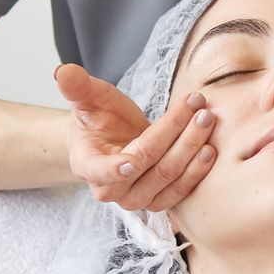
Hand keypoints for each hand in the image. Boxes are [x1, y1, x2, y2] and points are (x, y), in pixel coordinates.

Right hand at [54, 64, 217, 210]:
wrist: (112, 141)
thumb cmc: (99, 119)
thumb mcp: (88, 99)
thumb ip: (77, 87)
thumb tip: (62, 72)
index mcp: (87, 164)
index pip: (102, 170)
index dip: (116, 168)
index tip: (133, 159)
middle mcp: (111, 189)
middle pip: (148, 165)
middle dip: (176, 134)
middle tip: (198, 107)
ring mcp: (136, 199)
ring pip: (168, 177)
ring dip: (191, 149)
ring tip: (207, 119)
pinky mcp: (158, 201)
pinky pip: (180, 192)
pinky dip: (197, 171)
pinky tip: (210, 149)